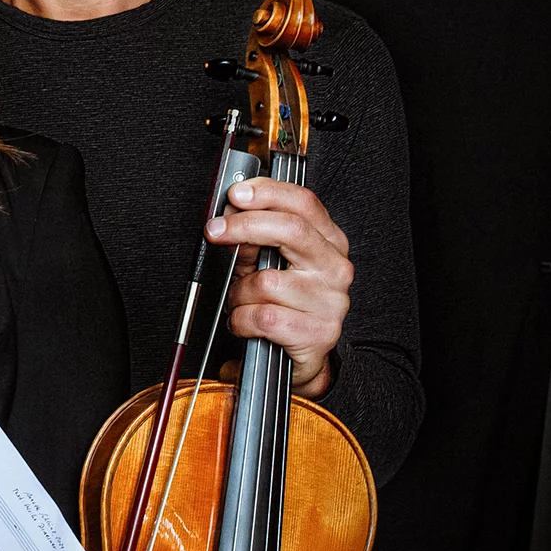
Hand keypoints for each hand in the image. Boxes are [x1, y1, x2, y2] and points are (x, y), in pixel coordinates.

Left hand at [208, 178, 352, 397]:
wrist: (302, 357)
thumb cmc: (283, 305)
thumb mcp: (267, 263)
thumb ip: (254, 238)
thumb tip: (232, 215)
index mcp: (328, 242)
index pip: (304, 203)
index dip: (267, 193)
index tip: (236, 194)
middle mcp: (335, 268)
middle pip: (291, 230)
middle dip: (245, 226)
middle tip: (215, 230)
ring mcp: (331, 301)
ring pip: (267, 281)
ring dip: (239, 292)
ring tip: (240, 301)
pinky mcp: (319, 332)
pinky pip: (264, 317)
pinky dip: (241, 320)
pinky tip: (244, 323)